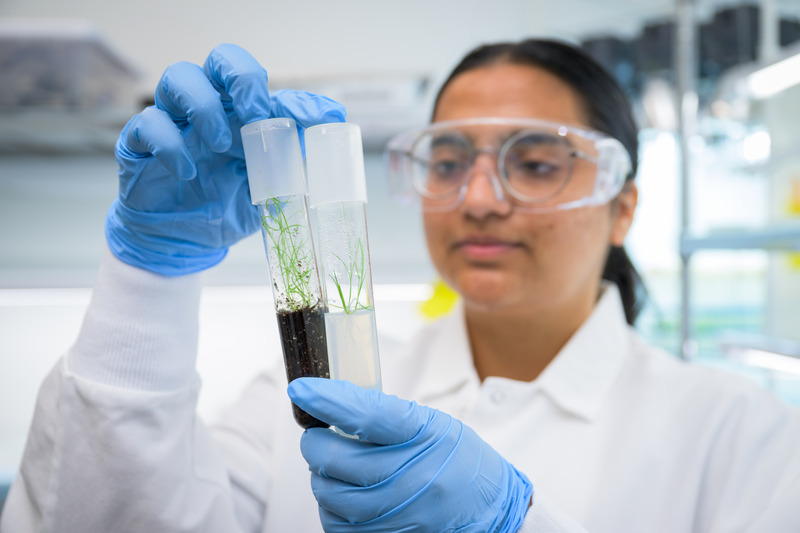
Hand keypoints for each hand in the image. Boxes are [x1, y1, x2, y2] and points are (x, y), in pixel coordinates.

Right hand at [106, 44, 345, 274]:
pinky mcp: (140, 144)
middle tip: (253, 112)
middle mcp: (208, 108)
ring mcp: (173, 122)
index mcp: (239, 113)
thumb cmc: (228, 204)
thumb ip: (295, 151)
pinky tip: (188, 173)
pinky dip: (170, 145)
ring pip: (178, 78)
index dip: (287, 93)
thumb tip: (332, 120)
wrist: (188, 242)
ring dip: (205, 107)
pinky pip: (147, 124)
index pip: (257, 80)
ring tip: (222, 144)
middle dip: (239, 77)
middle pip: (218, 60)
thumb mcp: (271, 184)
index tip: (309, 118)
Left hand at [288, 378, 532, 531]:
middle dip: (315, 443)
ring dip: (321, 475)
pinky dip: (330, 506)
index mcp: (423, 434)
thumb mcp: (431, 423)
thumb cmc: (456, 458)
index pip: (366, 414)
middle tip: (320, 436)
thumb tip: (331, 403)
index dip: (327, 400)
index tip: (300, 390)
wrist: (490, 509)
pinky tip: (344, 493)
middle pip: (335, 458)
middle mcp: (411, 476)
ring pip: (328, 493)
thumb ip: (384, 414)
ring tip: (335, 466)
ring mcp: (399, 513)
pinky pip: (336, 524)